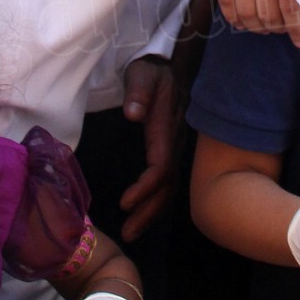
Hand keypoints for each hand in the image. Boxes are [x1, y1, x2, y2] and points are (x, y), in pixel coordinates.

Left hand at [119, 56, 180, 242]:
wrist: (170, 64)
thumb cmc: (152, 69)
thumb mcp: (143, 74)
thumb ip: (138, 92)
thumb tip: (133, 114)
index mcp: (166, 129)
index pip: (160, 167)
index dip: (145, 188)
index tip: (124, 203)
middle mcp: (174, 143)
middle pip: (167, 186)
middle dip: (149, 212)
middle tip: (128, 234)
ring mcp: (175, 147)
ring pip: (169, 187)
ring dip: (152, 211)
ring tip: (132, 232)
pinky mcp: (170, 149)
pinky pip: (167, 180)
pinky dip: (155, 200)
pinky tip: (143, 212)